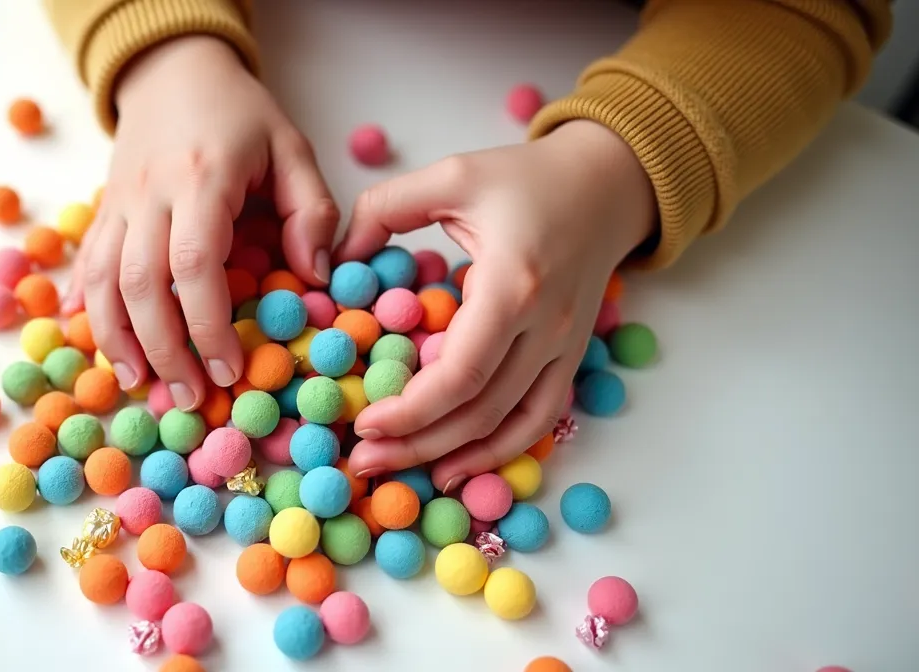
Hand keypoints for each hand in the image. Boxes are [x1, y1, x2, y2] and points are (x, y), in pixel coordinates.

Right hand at [63, 36, 337, 410]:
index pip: (193, 262)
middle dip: (162, 348)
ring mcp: (117, 202)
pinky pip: (84, 263)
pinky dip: (84, 308)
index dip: (206, 324)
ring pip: (100, 279)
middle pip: (139, 282)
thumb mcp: (290, 148)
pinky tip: (93, 344)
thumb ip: (309, 210)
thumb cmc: (240, 115)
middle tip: (189, 397)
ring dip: (114, 338)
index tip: (227, 370)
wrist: (173, 71)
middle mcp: (149, 193)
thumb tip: (314, 279)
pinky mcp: (100, 210)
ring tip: (138, 383)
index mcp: (201, 177)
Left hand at [342, 120, 655, 491]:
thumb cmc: (525, 178)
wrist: (608, 183)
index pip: (461, 372)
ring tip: (396, 469)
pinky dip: (499, 451)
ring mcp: (565, 348)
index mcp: (514, 284)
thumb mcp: (450, 175)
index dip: (411, 410)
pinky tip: (454, 466)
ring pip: (508, 425)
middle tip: (361, 459)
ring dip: (451, 456)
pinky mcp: (571, 358)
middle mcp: (546, 326)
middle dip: (416, 444)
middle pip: (479, 410)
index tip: (364, 421)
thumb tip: (330, 261)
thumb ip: (383, 209)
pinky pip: (538, 419)